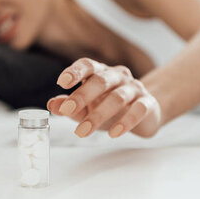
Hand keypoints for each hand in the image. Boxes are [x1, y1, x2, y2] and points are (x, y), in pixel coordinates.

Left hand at [46, 58, 161, 137]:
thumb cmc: (110, 107)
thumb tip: (52, 105)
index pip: (88, 65)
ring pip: (118, 97)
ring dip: (99, 114)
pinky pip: (139, 109)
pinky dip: (126, 121)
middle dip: (83, 95)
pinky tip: (114, 133)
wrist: (145, 112)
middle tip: (67, 110)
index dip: (75, 71)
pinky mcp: (148, 103)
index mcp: (101, 73)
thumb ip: (69, 106)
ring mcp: (135, 88)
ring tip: (83, 131)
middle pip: (101, 81)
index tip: (62, 82)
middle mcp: (118, 76)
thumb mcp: (86, 108)